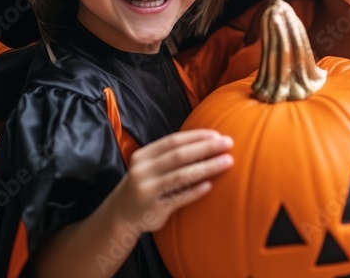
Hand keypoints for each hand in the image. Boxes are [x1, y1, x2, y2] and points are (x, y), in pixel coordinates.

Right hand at [110, 129, 232, 233]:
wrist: (121, 215)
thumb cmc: (146, 183)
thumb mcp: (150, 165)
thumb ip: (171, 154)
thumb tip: (210, 140)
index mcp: (143, 156)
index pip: (173, 141)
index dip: (196, 136)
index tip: (217, 135)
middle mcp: (142, 172)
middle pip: (179, 156)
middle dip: (206, 148)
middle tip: (229, 143)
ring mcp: (147, 191)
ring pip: (181, 176)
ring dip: (207, 167)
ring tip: (227, 162)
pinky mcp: (154, 210)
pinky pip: (179, 198)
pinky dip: (195, 191)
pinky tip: (210, 186)